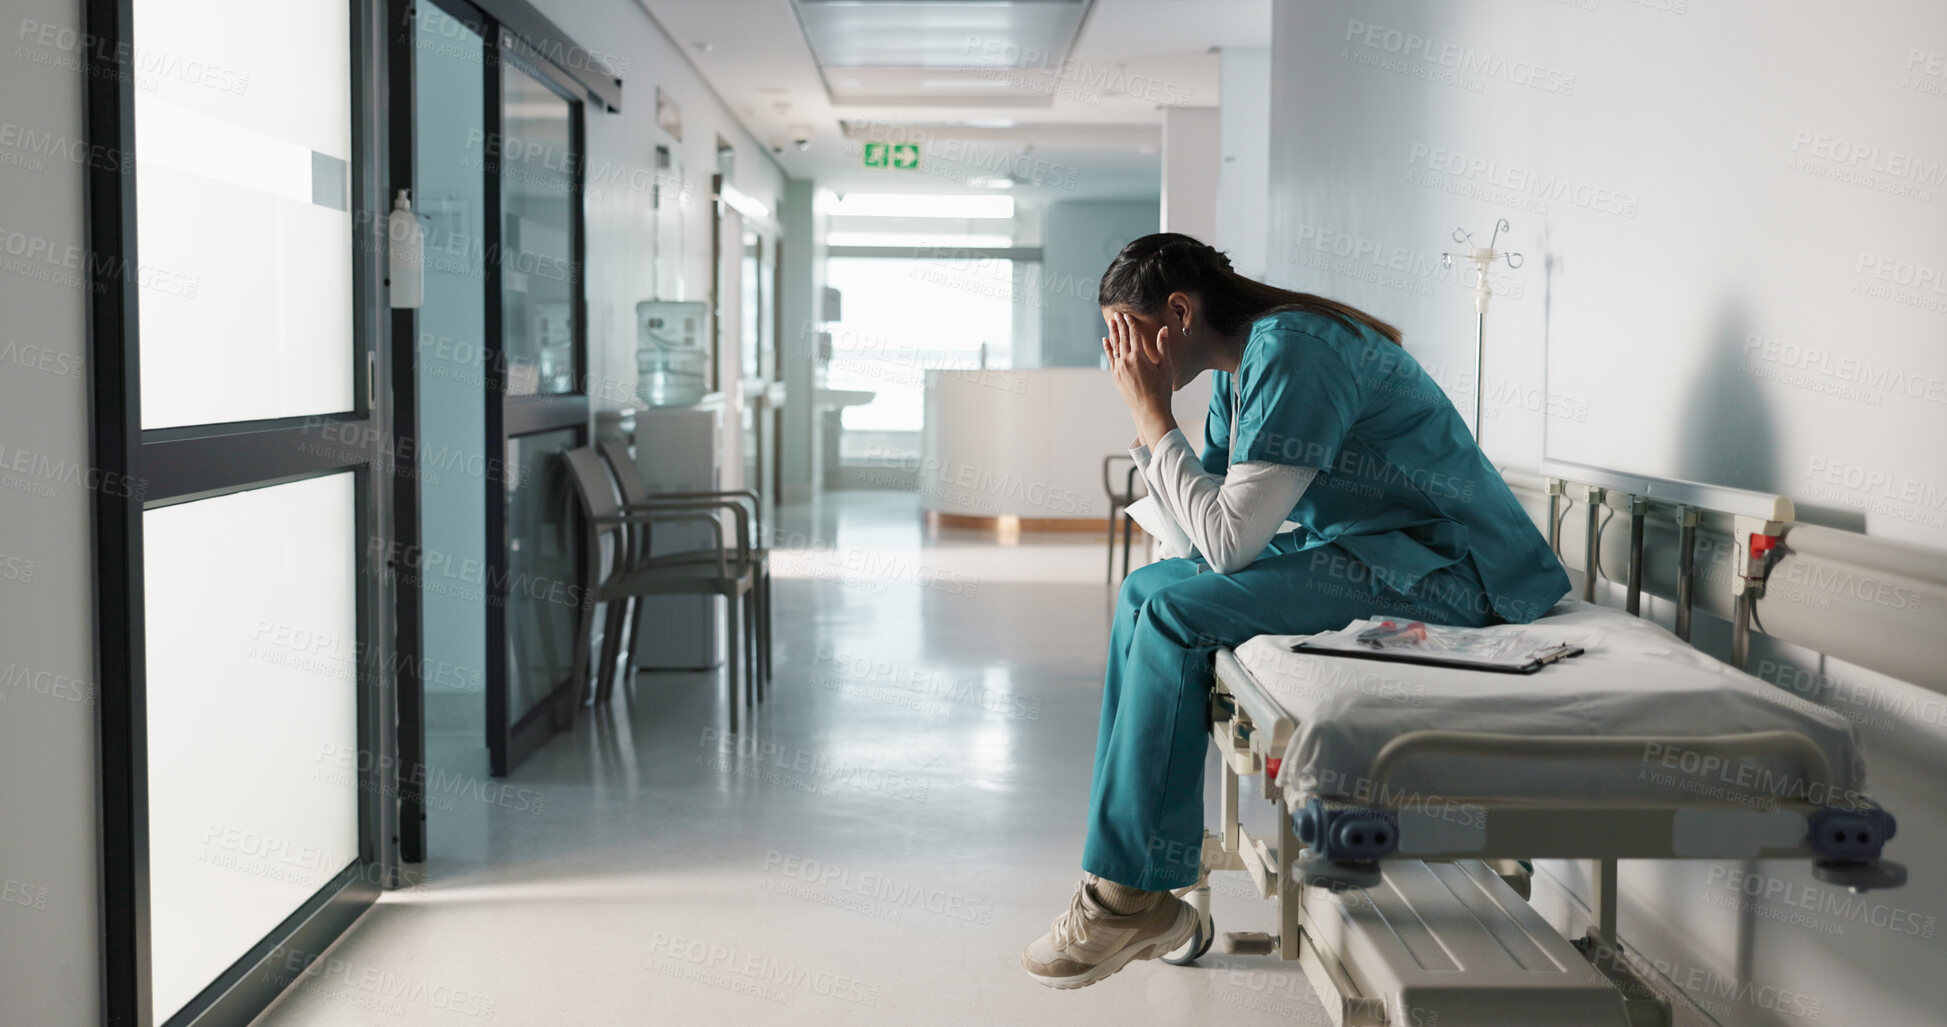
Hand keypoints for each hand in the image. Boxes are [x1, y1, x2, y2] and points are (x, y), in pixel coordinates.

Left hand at [1103, 312, 1177, 447]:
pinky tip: (1105, 340)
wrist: (1149, 410)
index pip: (1133, 335)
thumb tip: (1163, 329)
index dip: (1130, 323)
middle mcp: (1126, 361)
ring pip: (1114, 347)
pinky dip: (1108, 348)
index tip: (1127, 315)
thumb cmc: (1161, 390)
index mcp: (1139, 357)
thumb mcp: (1166, 367)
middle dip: (1120, 325)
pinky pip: (1110, 358)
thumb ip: (1163, 346)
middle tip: (1117, 314)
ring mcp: (1119, 369)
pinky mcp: (1116, 376)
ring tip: (1111, 322)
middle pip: (1122, 338)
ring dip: (1112, 333)